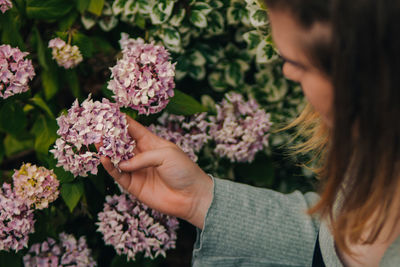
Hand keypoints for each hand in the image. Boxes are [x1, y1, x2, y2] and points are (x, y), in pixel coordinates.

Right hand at [98, 116, 212, 228]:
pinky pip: (117, 174)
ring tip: (96, 141)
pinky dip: (110, 167)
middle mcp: (142, 155)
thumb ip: (143, 157)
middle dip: (109, 135)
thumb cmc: (184, 170)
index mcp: (152, 143)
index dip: (121, 121)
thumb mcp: (166, 155)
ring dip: (106, 150)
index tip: (108, 111)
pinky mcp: (133, 185)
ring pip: (116, 158)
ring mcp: (137, 170)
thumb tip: (123, 163)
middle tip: (96, 127)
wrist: (191, 196)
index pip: (133, 129)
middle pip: (121, 143)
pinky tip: (104, 158)